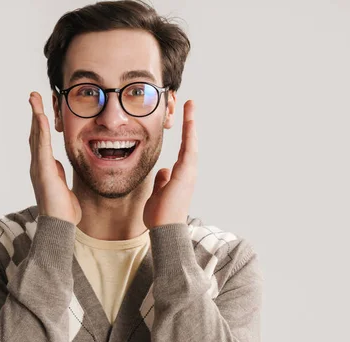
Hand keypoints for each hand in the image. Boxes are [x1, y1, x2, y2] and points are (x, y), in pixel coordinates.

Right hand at [28, 92, 81, 224]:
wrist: (60, 225)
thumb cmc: (63, 210)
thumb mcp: (64, 186)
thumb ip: (60, 175)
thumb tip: (59, 168)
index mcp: (45, 167)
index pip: (41, 140)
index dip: (40, 123)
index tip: (41, 108)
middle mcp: (38, 165)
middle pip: (35, 133)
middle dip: (35, 113)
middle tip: (34, 95)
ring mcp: (39, 167)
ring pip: (36, 136)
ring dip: (35, 115)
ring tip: (34, 98)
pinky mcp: (43, 172)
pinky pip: (42, 147)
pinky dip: (40, 131)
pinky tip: (41, 117)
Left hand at [143, 100, 197, 228]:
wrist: (165, 229)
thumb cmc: (161, 215)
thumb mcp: (158, 193)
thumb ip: (162, 181)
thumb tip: (164, 171)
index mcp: (180, 176)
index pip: (183, 150)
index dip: (184, 134)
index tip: (184, 119)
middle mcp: (187, 172)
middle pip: (190, 142)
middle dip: (190, 123)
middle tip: (190, 104)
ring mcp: (188, 172)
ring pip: (191, 142)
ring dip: (191, 123)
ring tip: (191, 105)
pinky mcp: (186, 173)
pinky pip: (189, 149)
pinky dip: (189, 134)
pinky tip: (189, 120)